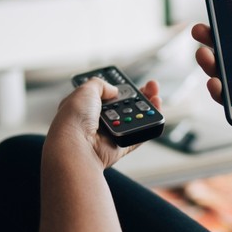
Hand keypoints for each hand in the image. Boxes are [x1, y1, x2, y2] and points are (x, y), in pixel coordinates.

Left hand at [45, 78, 160, 169]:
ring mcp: (110, 135)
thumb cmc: (74, 119)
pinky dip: (149, 125)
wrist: (76, 145)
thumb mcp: (85, 89)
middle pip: (124, 106)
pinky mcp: (121, 147)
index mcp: (85, 107)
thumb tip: (114, 90)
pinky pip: (139, 135)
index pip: (105, 95)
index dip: (118, 88)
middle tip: (151, 87)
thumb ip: (101, 84)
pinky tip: (156, 111)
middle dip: (139, 96)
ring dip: (147, 107)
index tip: (129, 83)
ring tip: (156, 96)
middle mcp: (98, 121)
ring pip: (134, 120)